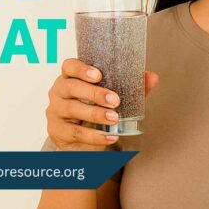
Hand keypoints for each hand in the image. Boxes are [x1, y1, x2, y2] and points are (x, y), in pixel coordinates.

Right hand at [45, 58, 159, 150]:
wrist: (80, 143)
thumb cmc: (93, 112)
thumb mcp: (111, 99)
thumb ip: (131, 87)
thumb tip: (152, 77)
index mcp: (70, 77)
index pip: (69, 66)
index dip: (81, 68)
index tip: (99, 75)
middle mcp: (58, 91)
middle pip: (71, 87)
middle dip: (94, 93)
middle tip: (115, 100)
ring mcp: (55, 111)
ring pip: (72, 109)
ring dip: (95, 114)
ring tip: (114, 118)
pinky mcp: (57, 131)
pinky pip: (75, 132)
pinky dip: (94, 136)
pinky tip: (110, 137)